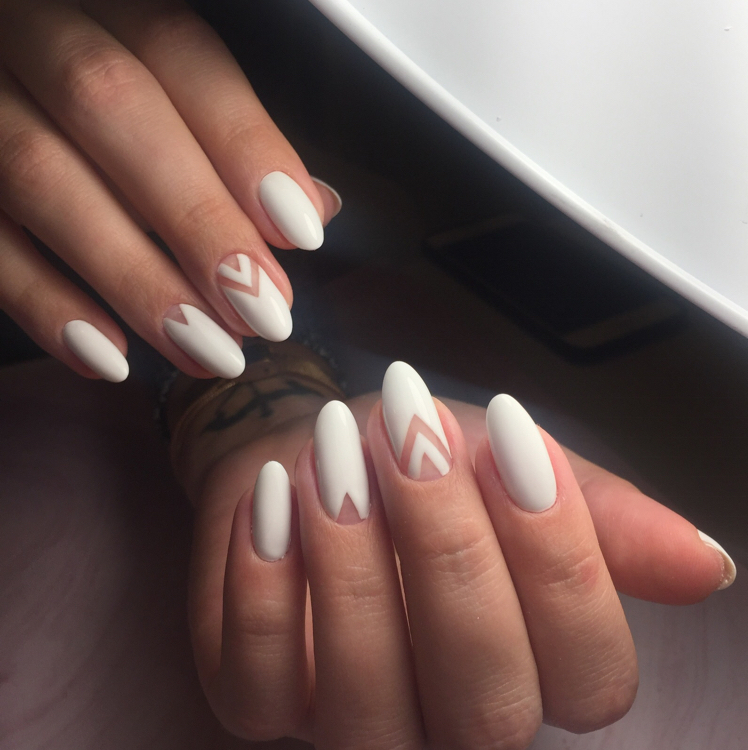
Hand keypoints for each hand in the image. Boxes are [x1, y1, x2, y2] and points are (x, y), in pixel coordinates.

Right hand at [0, 0, 338, 381]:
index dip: (246, 145)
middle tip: (261, 309)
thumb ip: (235, 145)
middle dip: (197, 220)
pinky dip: (44, 304)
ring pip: (38, 175)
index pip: (180, 55)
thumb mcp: (173, 98)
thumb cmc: (110, 113)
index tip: (300, 232)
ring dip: (134, 277)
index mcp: (106, 9)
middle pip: (111, 106)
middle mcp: (33, 35)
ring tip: (205, 347)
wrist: (10, 94)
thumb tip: (314, 206)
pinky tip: (110, 355)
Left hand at [186, 365, 729, 748]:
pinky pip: (259, 682)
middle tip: (411, 434)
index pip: (589, 675)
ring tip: (335, 455)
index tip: (514, 439)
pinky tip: (274, 493)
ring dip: (352, 563)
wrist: (321, 447)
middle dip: (450, 551)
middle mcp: (451, 721)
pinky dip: (265, 582)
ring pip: (367, 703)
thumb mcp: (512, 471)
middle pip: (485, 696)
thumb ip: (602, 521)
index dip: (562, 560)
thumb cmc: (421, 462)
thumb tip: (706, 565)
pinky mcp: (260, 704)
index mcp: (533, 671)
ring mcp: (351, 725)